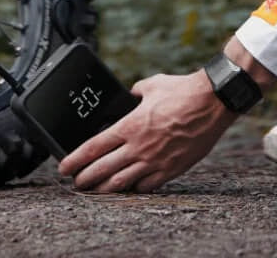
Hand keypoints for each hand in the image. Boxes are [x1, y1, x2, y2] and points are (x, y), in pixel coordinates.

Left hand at [57, 70, 234, 192]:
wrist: (212, 103)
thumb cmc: (182, 91)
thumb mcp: (150, 85)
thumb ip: (134, 93)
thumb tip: (129, 95)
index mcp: (130, 125)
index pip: (94, 146)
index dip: (76, 159)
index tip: (64, 167)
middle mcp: (139, 146)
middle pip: (103, 169)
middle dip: (85, 178)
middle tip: (75, 183)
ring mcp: (155, 161)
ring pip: (122, 182)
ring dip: (105, 188)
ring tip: (94, 191)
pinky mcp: (171, 170)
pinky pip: (147, 186)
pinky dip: (134, 189)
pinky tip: (127, 190)